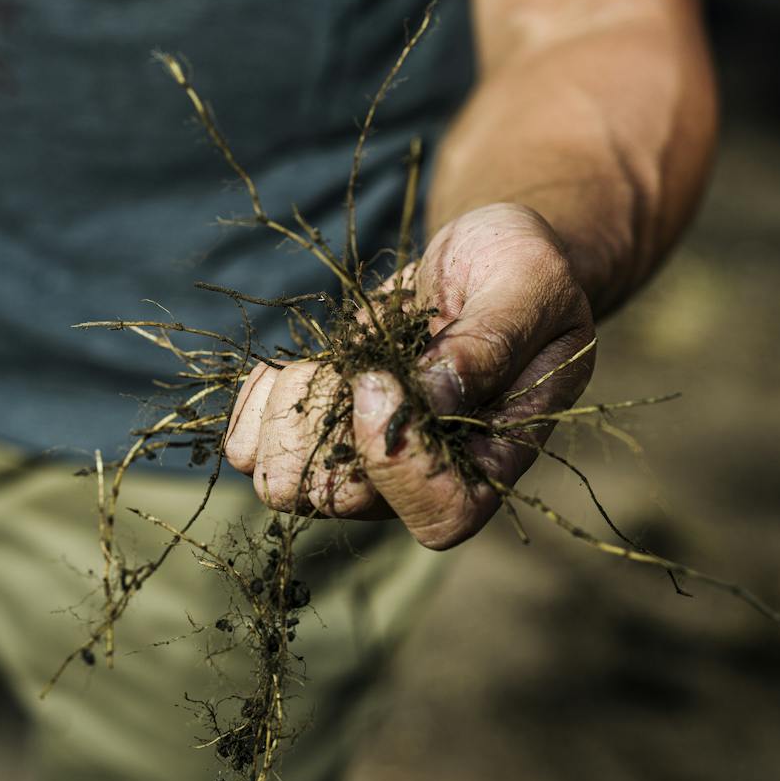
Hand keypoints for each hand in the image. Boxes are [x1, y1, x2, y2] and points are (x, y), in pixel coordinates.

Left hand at [223, 203, 596, 549]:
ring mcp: (363, 462)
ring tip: (333, 360)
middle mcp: (422, 477)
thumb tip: (430, 398)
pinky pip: (250, 448)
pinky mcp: (318, 435)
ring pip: (282, 479)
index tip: (375, 378)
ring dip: (290, 409)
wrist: (484, 264)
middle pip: (337, 499)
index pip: (439, 516)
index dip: (394, 463)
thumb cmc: (524, 273)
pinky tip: (296, 365)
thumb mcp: (529, 284)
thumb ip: (490, 341)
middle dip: (325, 420)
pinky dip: (258, 401)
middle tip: (358, 361)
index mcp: (491, 459)